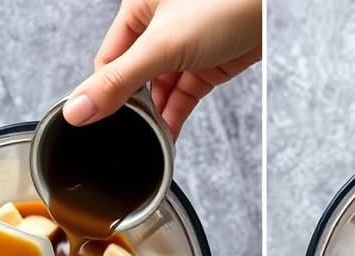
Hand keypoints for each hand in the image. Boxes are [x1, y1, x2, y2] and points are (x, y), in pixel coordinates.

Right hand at [64, 0, 261, 139]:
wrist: (276, 9)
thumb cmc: (226, 3)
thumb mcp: (163, 45)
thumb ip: (120, 81)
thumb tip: (77, 110)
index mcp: (138, 8)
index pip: (108, 59)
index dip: (104, 92)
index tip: (100, 124)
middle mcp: (160, 26)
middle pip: (135, 77)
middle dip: (135, 108)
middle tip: (130, 137)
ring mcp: (187, 47)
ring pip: (162, 89)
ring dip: (157, 116)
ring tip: (151, 143)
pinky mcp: (210, 65)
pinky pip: (185, 95)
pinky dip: (177, 116)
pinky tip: (168, 137)